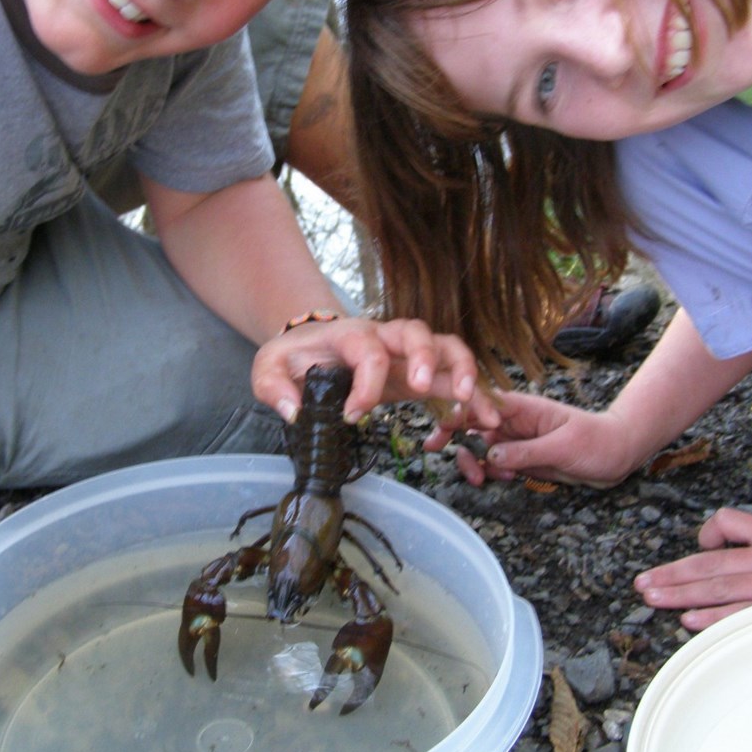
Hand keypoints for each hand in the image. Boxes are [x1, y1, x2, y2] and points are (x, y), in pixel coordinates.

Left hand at [252, 316, 499, 428]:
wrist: (309, 345)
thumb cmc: (294, 357)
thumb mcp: (268, 368)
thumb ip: (273, 388)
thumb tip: (294, 412)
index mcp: (349, 335)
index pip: (367, 351)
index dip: (366, 384)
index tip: (354, 415)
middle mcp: (384, 338)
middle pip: (416, 332)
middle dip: (428, 358)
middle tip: (426, 389)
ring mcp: (406, 353)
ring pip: (447, 346)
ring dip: (463, 370)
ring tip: (472, 403)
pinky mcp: (419, 372)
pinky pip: (453, 375)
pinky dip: (472, 395)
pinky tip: (483, 419)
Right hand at [426, 390, 637, 487]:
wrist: (621, 454)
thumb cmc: (599, 442)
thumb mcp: (564, 448)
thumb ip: (526, 452)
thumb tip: (491, 455)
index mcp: (523, 408)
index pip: (482, 403)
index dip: (458, 411)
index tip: (440, 428)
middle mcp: (515, 421)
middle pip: (473, 423)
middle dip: (452, 435)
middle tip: (433, 450)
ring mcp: (517, 440)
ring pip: (481, 446)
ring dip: (473, 461)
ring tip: (478, 479)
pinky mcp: (523, 458)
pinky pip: (496, 463)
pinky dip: (491, 472)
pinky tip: (500, 480)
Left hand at [635, 507, 751, 629]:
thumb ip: (747, 536)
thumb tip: (707, 543)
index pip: (728, 522)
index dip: (709, 532)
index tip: (703, 545)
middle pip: (710, 564)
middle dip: (672, 573)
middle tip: (642, 582)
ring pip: (718, 589)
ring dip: (682, 594)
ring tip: (653, 598)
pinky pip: (739, 615)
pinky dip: (713, 618)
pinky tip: (689, 620)